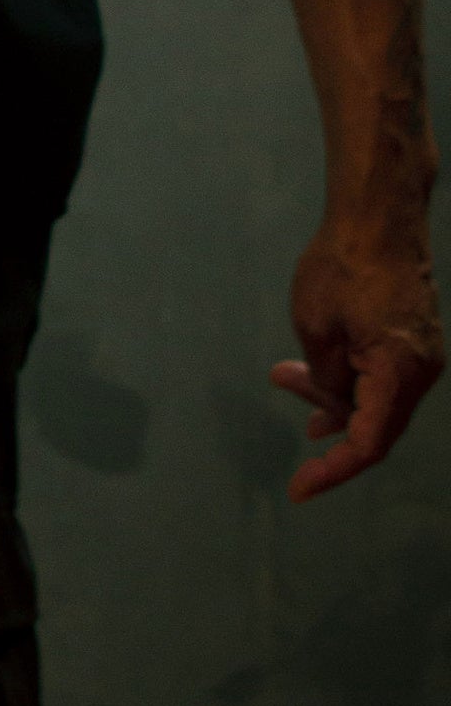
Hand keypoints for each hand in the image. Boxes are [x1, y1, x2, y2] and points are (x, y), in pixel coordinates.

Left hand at [274, 224, 444, 500]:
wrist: (380, 216)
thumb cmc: (342, 265)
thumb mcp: (314, 328)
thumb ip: (326, 379)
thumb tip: (334, 404)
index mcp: (397, 374)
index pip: (367, 444)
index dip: (331, 472)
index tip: (296, 490)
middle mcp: (419, 371)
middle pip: (373, 424)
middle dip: (326, 423)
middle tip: (284, 403)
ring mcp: (420, 356)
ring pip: (375, 398)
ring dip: (332, 394)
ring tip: (284, 377)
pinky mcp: (413, 339)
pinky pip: (381, 376)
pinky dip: (349, 378)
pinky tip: (315, 370)